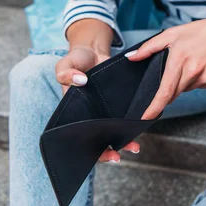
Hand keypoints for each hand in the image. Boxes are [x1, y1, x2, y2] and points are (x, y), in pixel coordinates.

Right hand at [55, 46, 140, 162]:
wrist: (94, 51)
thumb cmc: (77, 61)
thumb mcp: (66, 64)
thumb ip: (66, 73)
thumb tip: (80, 81)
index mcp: (76, 112)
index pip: (81, 138)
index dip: (91, 149)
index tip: (104, 153)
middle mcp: (92, 115)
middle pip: (100, 139)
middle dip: (110, 151)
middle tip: (120, 155)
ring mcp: (106, 110)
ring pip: (115, 131)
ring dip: (125, 140)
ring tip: (135, 146)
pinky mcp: (119, 103)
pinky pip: (125, 116)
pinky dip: (132, 123)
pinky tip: (140, 126)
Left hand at [126, 13, 205, 119]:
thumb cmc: (201, 31)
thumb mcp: (173, 33)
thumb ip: (150, 47)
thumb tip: (132, 57)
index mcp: (180, 60)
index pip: (165, 91)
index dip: (154, 107)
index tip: (146, 117)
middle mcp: (194, 72)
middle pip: (175, 92)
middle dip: (170, 88)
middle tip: (176, 69)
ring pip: (187, 89)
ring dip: (184, 81)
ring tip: (193, 61)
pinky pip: (200, 86)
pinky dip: (197, 79)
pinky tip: (203, 65)